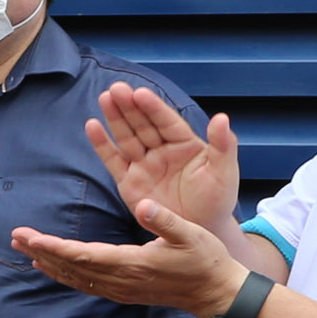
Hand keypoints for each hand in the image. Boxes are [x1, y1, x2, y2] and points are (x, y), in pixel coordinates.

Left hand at [13, 198, 249, 317]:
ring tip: (23, 247)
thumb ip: (165, 220)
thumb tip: (143, 204)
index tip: (30, 237)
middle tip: (15, 235)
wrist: (215, 293)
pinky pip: (84, 284)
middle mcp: (120, 280)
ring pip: (74, 277)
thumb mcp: (191, 233)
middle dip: (41, 250)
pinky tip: (49, 267)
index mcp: (132, 264)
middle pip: (71, 266)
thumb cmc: (206, 260)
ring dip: (48, 262)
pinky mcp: (122, 292)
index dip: (54, 247)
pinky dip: (63, 274)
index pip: (83, 255)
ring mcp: (120, 289)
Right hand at [86, 85, 237, 238]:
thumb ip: (223, 145)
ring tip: (105, 98)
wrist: (199, 228)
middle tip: (117, 88)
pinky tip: (92, 126)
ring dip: (115, 118)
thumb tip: (221, 118)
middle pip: (142, 124)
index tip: (140, 93)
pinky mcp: (129, 182)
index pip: (166, 121)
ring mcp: (143, 165)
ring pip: (126, 137)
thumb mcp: (224, 172)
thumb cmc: (216, 199)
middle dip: (130, 106)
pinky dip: (102, 144)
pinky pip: (113, 160)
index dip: (153, 108)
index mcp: (185, 144)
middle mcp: (161, 150)